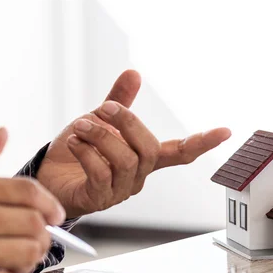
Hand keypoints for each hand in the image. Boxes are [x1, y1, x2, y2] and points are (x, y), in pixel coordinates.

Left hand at [36, 70, 231, 217]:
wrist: (46, 178)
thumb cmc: (76, 153)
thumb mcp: (99, 121)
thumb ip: (118, 102)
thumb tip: (134, 72)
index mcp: (144, 158)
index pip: (180, 153)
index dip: (203, 142)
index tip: (226, 131)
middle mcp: (137, 176)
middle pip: (149, 150)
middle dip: (129, 123)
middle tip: (105, 108)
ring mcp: (119, 191)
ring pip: (125, 161)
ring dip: (102, 137)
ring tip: (81, 125)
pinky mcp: (98, 199)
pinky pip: (101, 174)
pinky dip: (87, 153)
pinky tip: (74, 141)